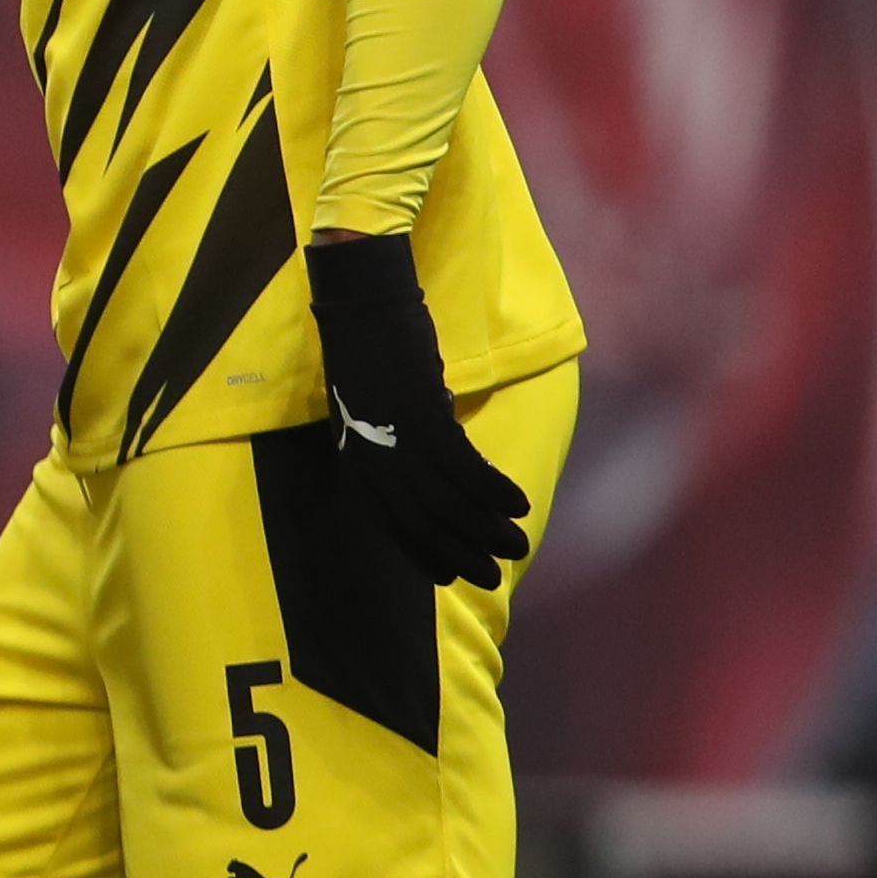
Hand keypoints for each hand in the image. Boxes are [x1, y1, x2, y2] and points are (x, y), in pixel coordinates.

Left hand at [305, 232, 533, 590]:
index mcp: (357, 458)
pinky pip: (463, 466)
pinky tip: (519, 504)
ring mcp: (396, 437)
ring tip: (517, 545)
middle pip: (421, 521)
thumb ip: (395, 441)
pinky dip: (493, 489)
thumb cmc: (369, 350)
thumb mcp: (372, 407)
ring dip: (486, 528)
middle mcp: (372, 456)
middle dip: (461, 552)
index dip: (424, 552)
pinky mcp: (422, 414)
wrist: (361, 302)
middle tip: (495, 576)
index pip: (391, 522)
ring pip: (446, 501)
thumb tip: (434, 463)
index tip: (453, 576)